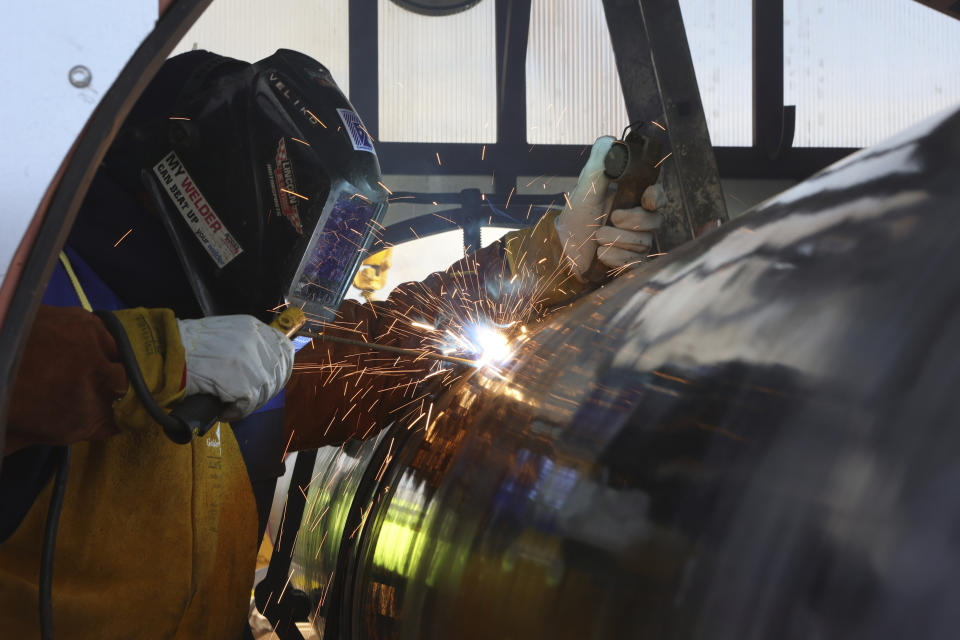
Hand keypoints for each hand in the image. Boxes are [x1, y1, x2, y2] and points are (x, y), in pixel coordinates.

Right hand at [177, 315, 294, 420]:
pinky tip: (221, 410)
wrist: (160, 353)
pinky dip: (233, 412)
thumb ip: (240, 343)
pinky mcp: (243, 385)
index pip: (282, 348)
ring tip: (228, 404)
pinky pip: (245, 406)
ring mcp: (251, 363)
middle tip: (244, 398)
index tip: (269, 378)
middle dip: (264, 388)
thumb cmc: (181, 345)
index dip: (278, 366)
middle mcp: (256, 342)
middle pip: (277, 372)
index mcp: (251, 326)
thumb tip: (253, 363)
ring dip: (246, 402)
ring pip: (262, 392)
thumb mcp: (219, 332)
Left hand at [554, 136, 662, 279]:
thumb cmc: (576, 216)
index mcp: (633, 200)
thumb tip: (611, 141)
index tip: (647, 199)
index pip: (658, 196)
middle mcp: (640, 221)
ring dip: (615, 240)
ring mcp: (637, 243)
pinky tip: (600, 255)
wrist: (562, 247)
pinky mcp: (631, 264)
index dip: (657, 198)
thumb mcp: (585, 187)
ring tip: (597, 238)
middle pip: (654, 221)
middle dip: (630, 222)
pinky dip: (614, 258)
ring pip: (642, 243)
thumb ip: (599, 163)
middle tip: (609, 220)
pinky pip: (634, 262)